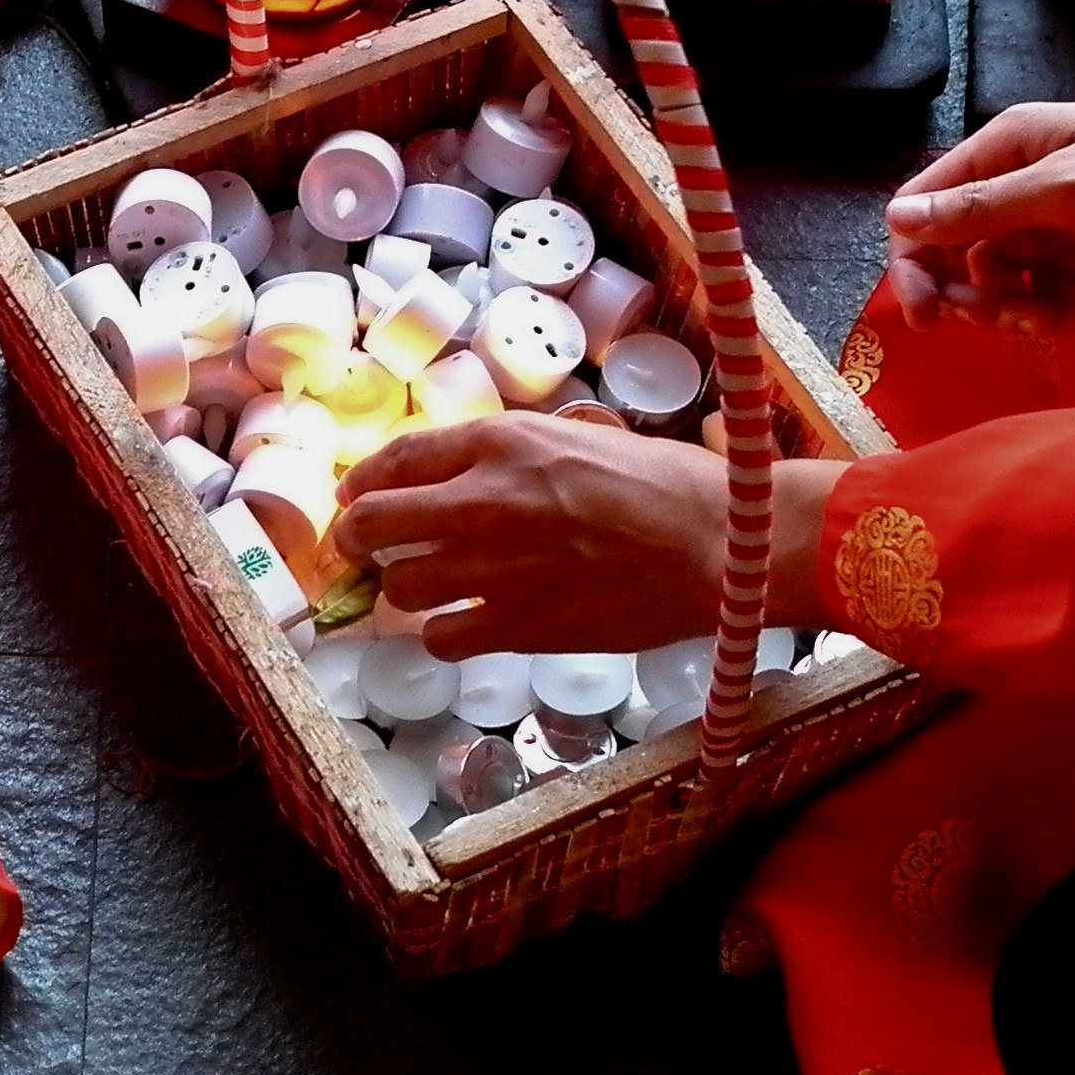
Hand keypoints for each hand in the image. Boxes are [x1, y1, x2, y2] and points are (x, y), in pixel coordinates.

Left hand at [336, 416, 729, 660]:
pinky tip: (461, 626)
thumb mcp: (586, 436)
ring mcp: (496, 569)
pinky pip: (442, 639)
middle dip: (355, 537)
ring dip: (403, 588)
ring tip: (420, 588)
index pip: (396, 459)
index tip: (355, 496)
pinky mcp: (518, 626)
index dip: (363, 482)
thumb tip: (481, 468)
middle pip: (374, 524)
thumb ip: (523, 451)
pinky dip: (442, 634)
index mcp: (502, 443)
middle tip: (360, 548)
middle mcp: (484, 501)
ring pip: (400, 587)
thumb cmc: (671, 484)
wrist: (719, 544)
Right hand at [881, 53, 1074, 332]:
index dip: (913, 260)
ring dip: (1003, 303)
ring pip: (998, 272)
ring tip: (1037, 318)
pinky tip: (1060, 317)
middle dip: (962, 287)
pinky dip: (1042, 307)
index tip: (925, 314)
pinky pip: (1044, 287)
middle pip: (954, 244)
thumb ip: (982, 208)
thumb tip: (896, 217)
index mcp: (1008, 148)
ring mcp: (1060, 218)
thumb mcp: (1067, 189)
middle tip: (997, 317)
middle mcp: (1025, 180)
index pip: (925, 206)